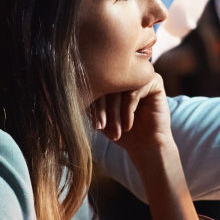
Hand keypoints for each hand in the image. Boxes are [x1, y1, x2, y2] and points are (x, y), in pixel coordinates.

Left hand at [90, 74, 200, 219]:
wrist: (146, 146)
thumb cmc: (121, 133)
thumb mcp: (100, 117)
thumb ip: (88, 103)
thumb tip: (64, 93)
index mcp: (111, 77)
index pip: (95, 83)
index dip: (91, 103)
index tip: (93, 124)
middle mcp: (126, 73)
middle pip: (106, 82)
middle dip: (102, 108)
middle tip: (101, 127)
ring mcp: (140, 75)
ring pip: (120, 87)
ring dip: (114, 111)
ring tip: (116, 131)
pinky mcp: (155, 81)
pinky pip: (135, 90)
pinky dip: (128, 110)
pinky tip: (128, 126)